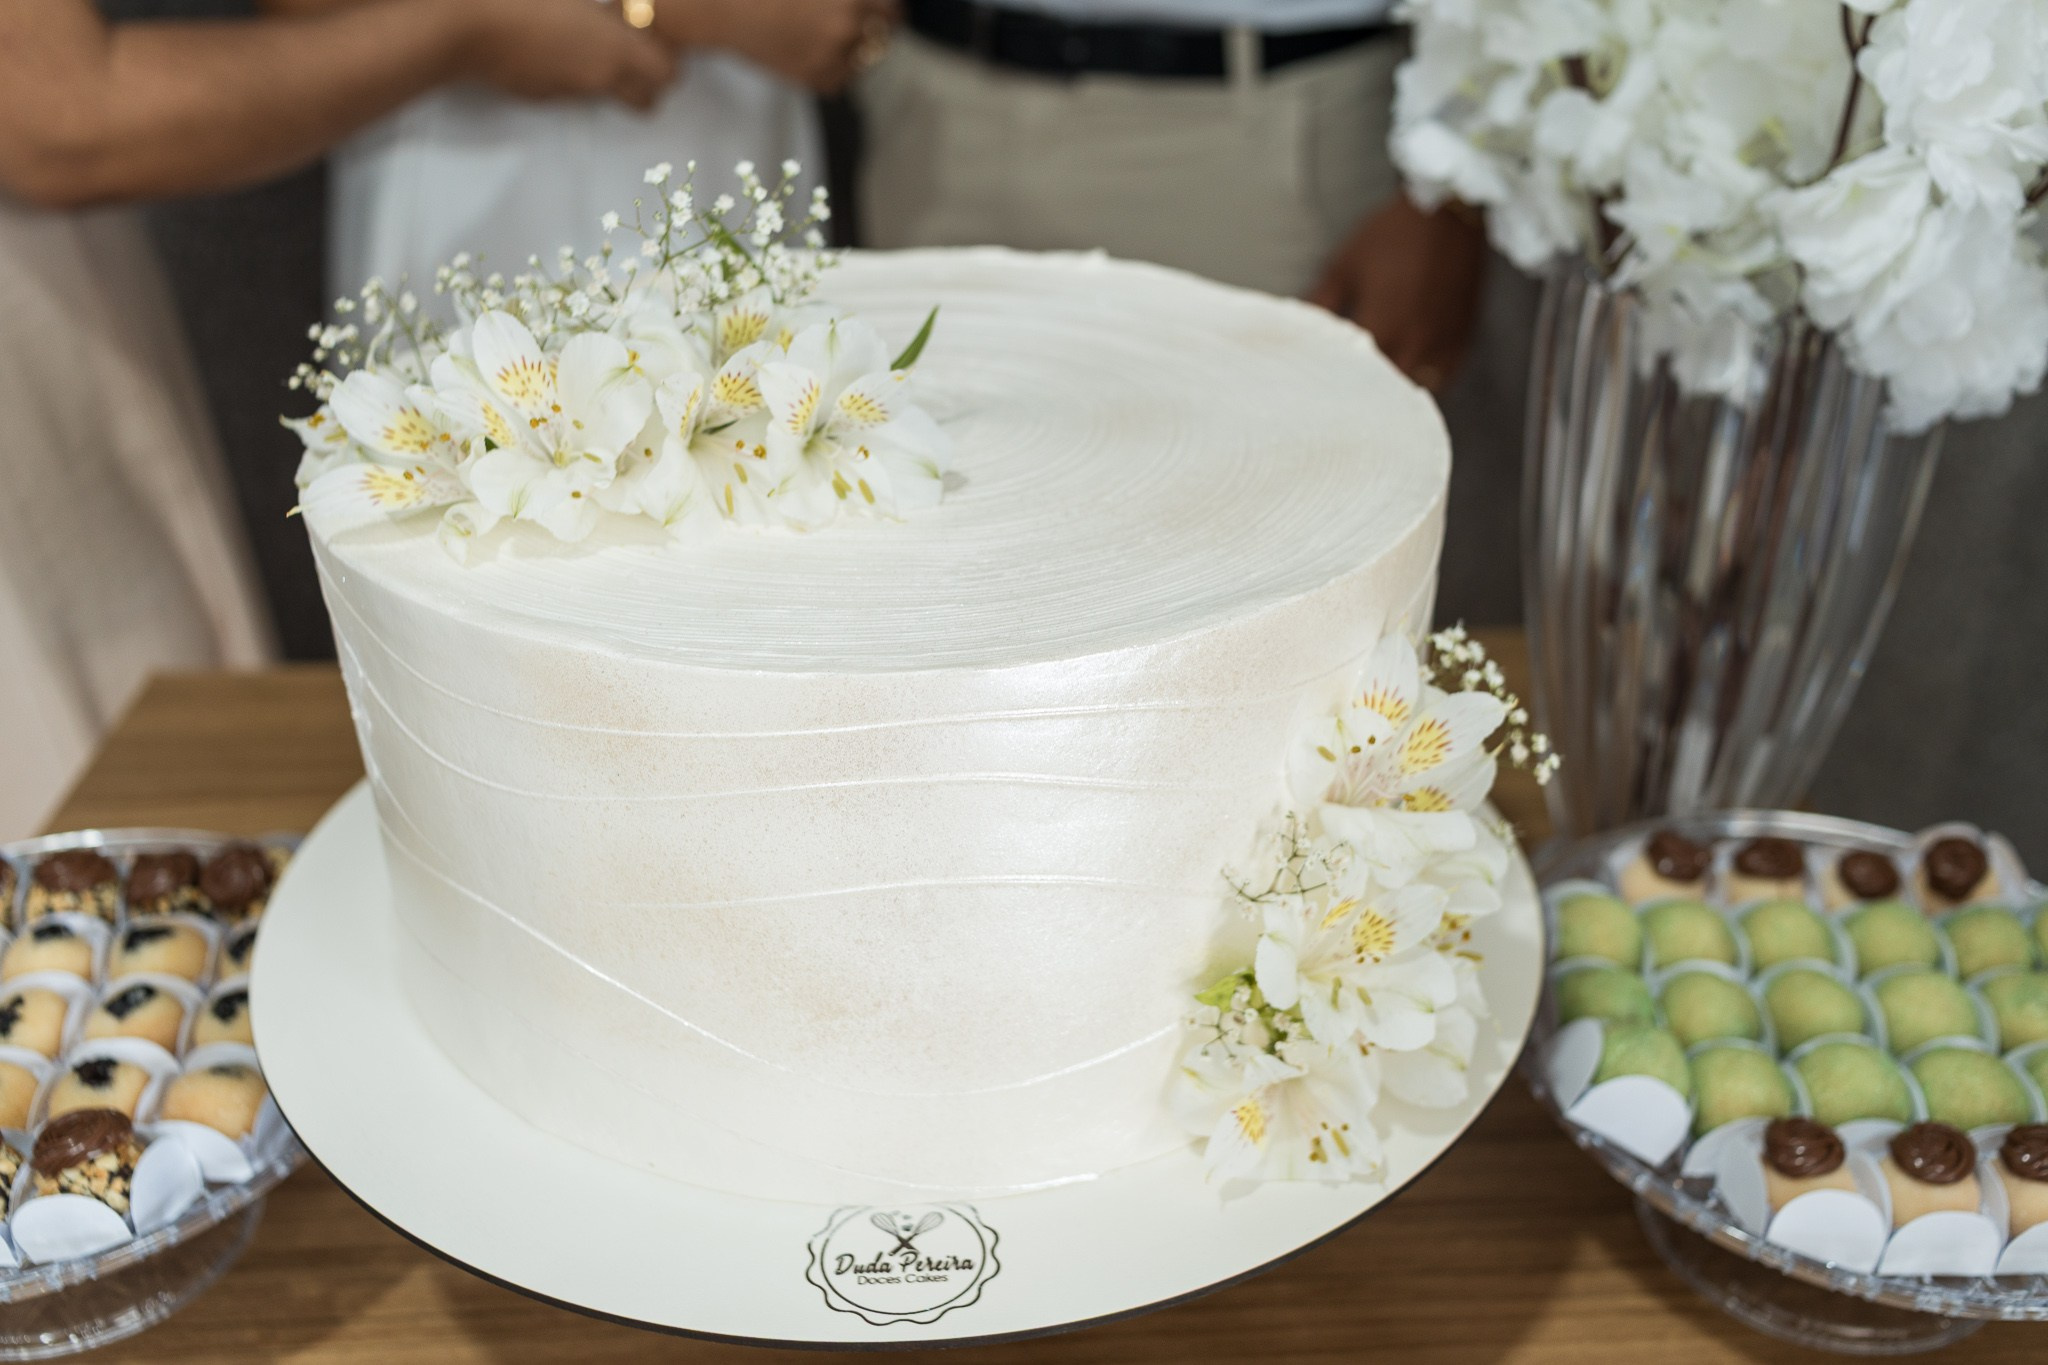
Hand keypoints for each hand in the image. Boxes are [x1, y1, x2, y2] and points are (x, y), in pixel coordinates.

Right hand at [459, 0, 676, 110]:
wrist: (464, 26)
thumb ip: (601, 7)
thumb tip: (608, 11)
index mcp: (615, 46)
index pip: (668, 75)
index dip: (668, 59)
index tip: (657, 40)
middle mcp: (599, 77)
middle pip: (647, 101)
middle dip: (648, 82)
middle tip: (635, 54)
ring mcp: (570, 91)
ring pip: (609, 95)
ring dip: (609, 77)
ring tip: (587, 43)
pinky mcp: (542, 96)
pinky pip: (573, 90)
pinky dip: (573, 74)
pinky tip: (552, 46)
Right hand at [685, 0, 899, 93]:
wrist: (726, 11)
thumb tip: (873, 4)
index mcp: (850, 0)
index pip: (893, 8)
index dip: (889, 7)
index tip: (885, 7)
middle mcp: (846, 30)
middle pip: (884, 34)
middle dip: (876, 25)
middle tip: (861, 20)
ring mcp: (831, 59)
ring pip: (866, 59)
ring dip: (858, 48)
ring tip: (831, 34)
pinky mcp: (815, 80)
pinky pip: (843, 78)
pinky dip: (837, 67)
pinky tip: (814, 50)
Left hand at [1308, 196, 1487, 392]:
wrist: (1448, 212)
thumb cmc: (1391, 235)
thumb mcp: (1345, 265)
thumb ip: (1320, 303)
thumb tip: (1296, 329)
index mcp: (1382, 326)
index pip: (1352, 375)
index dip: (1333, 385)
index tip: (1317, 391)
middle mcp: (1414, 342)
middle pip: (1386, 393)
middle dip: (1364, 397)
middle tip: (1344, 399)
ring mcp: (1441, 343)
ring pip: (1417, 390)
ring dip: (1396, 396)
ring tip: (1376, 397)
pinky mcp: (1461, 337)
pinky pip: (1444, 377)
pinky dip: (1426, 384)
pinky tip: (1410, 381)